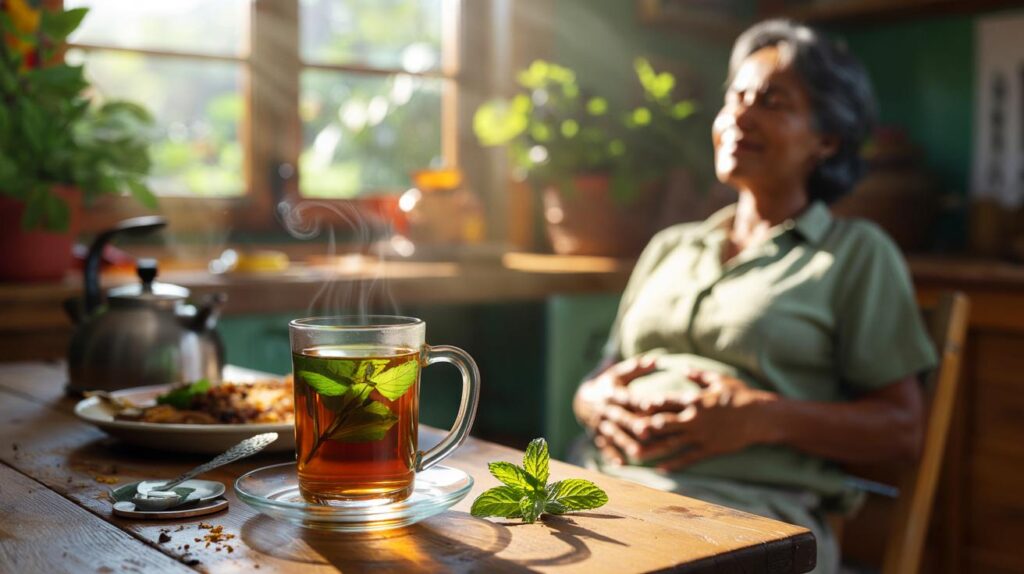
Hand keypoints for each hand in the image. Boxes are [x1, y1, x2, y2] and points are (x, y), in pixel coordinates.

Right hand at [574, 357, 655, 465]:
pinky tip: (621, 464)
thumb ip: (636, 368)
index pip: (628, 397)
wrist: (581, 399)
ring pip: (614, 435)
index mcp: (613, 393)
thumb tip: (656, 359)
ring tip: (638, 453)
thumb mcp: (618, 374)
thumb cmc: (608, 384)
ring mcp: (601, 425)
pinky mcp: (597, 437)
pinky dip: (611, 455)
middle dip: (633, 425)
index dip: (639, 401)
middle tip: (646, 432)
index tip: (652, 405)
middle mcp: (606, 410)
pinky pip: (604, 447)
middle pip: (621, 418)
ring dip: (625, 443)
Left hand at [609, 370, 775, 470]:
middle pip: (663, 424)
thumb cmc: (740, 395)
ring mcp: (701, 436)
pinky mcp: (709, 449)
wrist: (761, 417)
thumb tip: (682, 368)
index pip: (666, 402)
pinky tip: (660, 468)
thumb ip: (697, 376)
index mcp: (695, 400)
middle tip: (624, 432)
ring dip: (652, 450)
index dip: (647, 404)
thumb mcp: (719, 380)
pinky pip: (688, 458)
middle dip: (644, 428)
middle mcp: (694, 419)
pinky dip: (674, 464)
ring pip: (672, 444)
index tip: (630, 406)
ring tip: (635, 456)